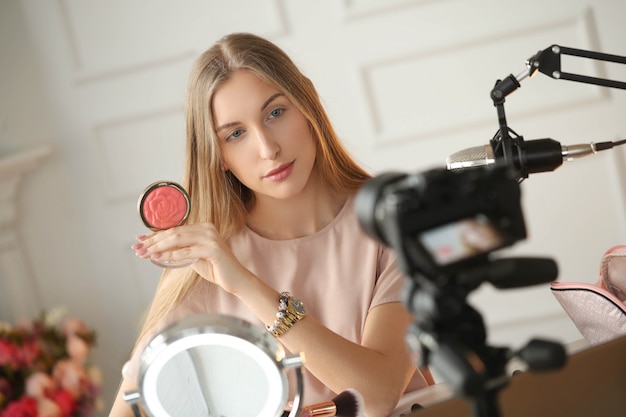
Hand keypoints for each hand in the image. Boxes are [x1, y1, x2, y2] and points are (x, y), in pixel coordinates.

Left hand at [132, 223, 252, 293]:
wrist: (235, 280)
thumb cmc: (216, 269)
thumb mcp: (194, 257)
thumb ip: (180, 251)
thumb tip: (157, 250)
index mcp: (202, 227)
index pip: (174, 229)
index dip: (155, 235)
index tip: (140, 240)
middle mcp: (206, 228)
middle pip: (173, 232)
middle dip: (153, 241)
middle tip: (138, 248)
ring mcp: (210, 237)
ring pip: (177, 240)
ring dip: (158, 247)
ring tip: (144, 253)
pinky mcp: (213, 249)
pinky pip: (186, 252)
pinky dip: (170, 256)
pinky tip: (157, 259)